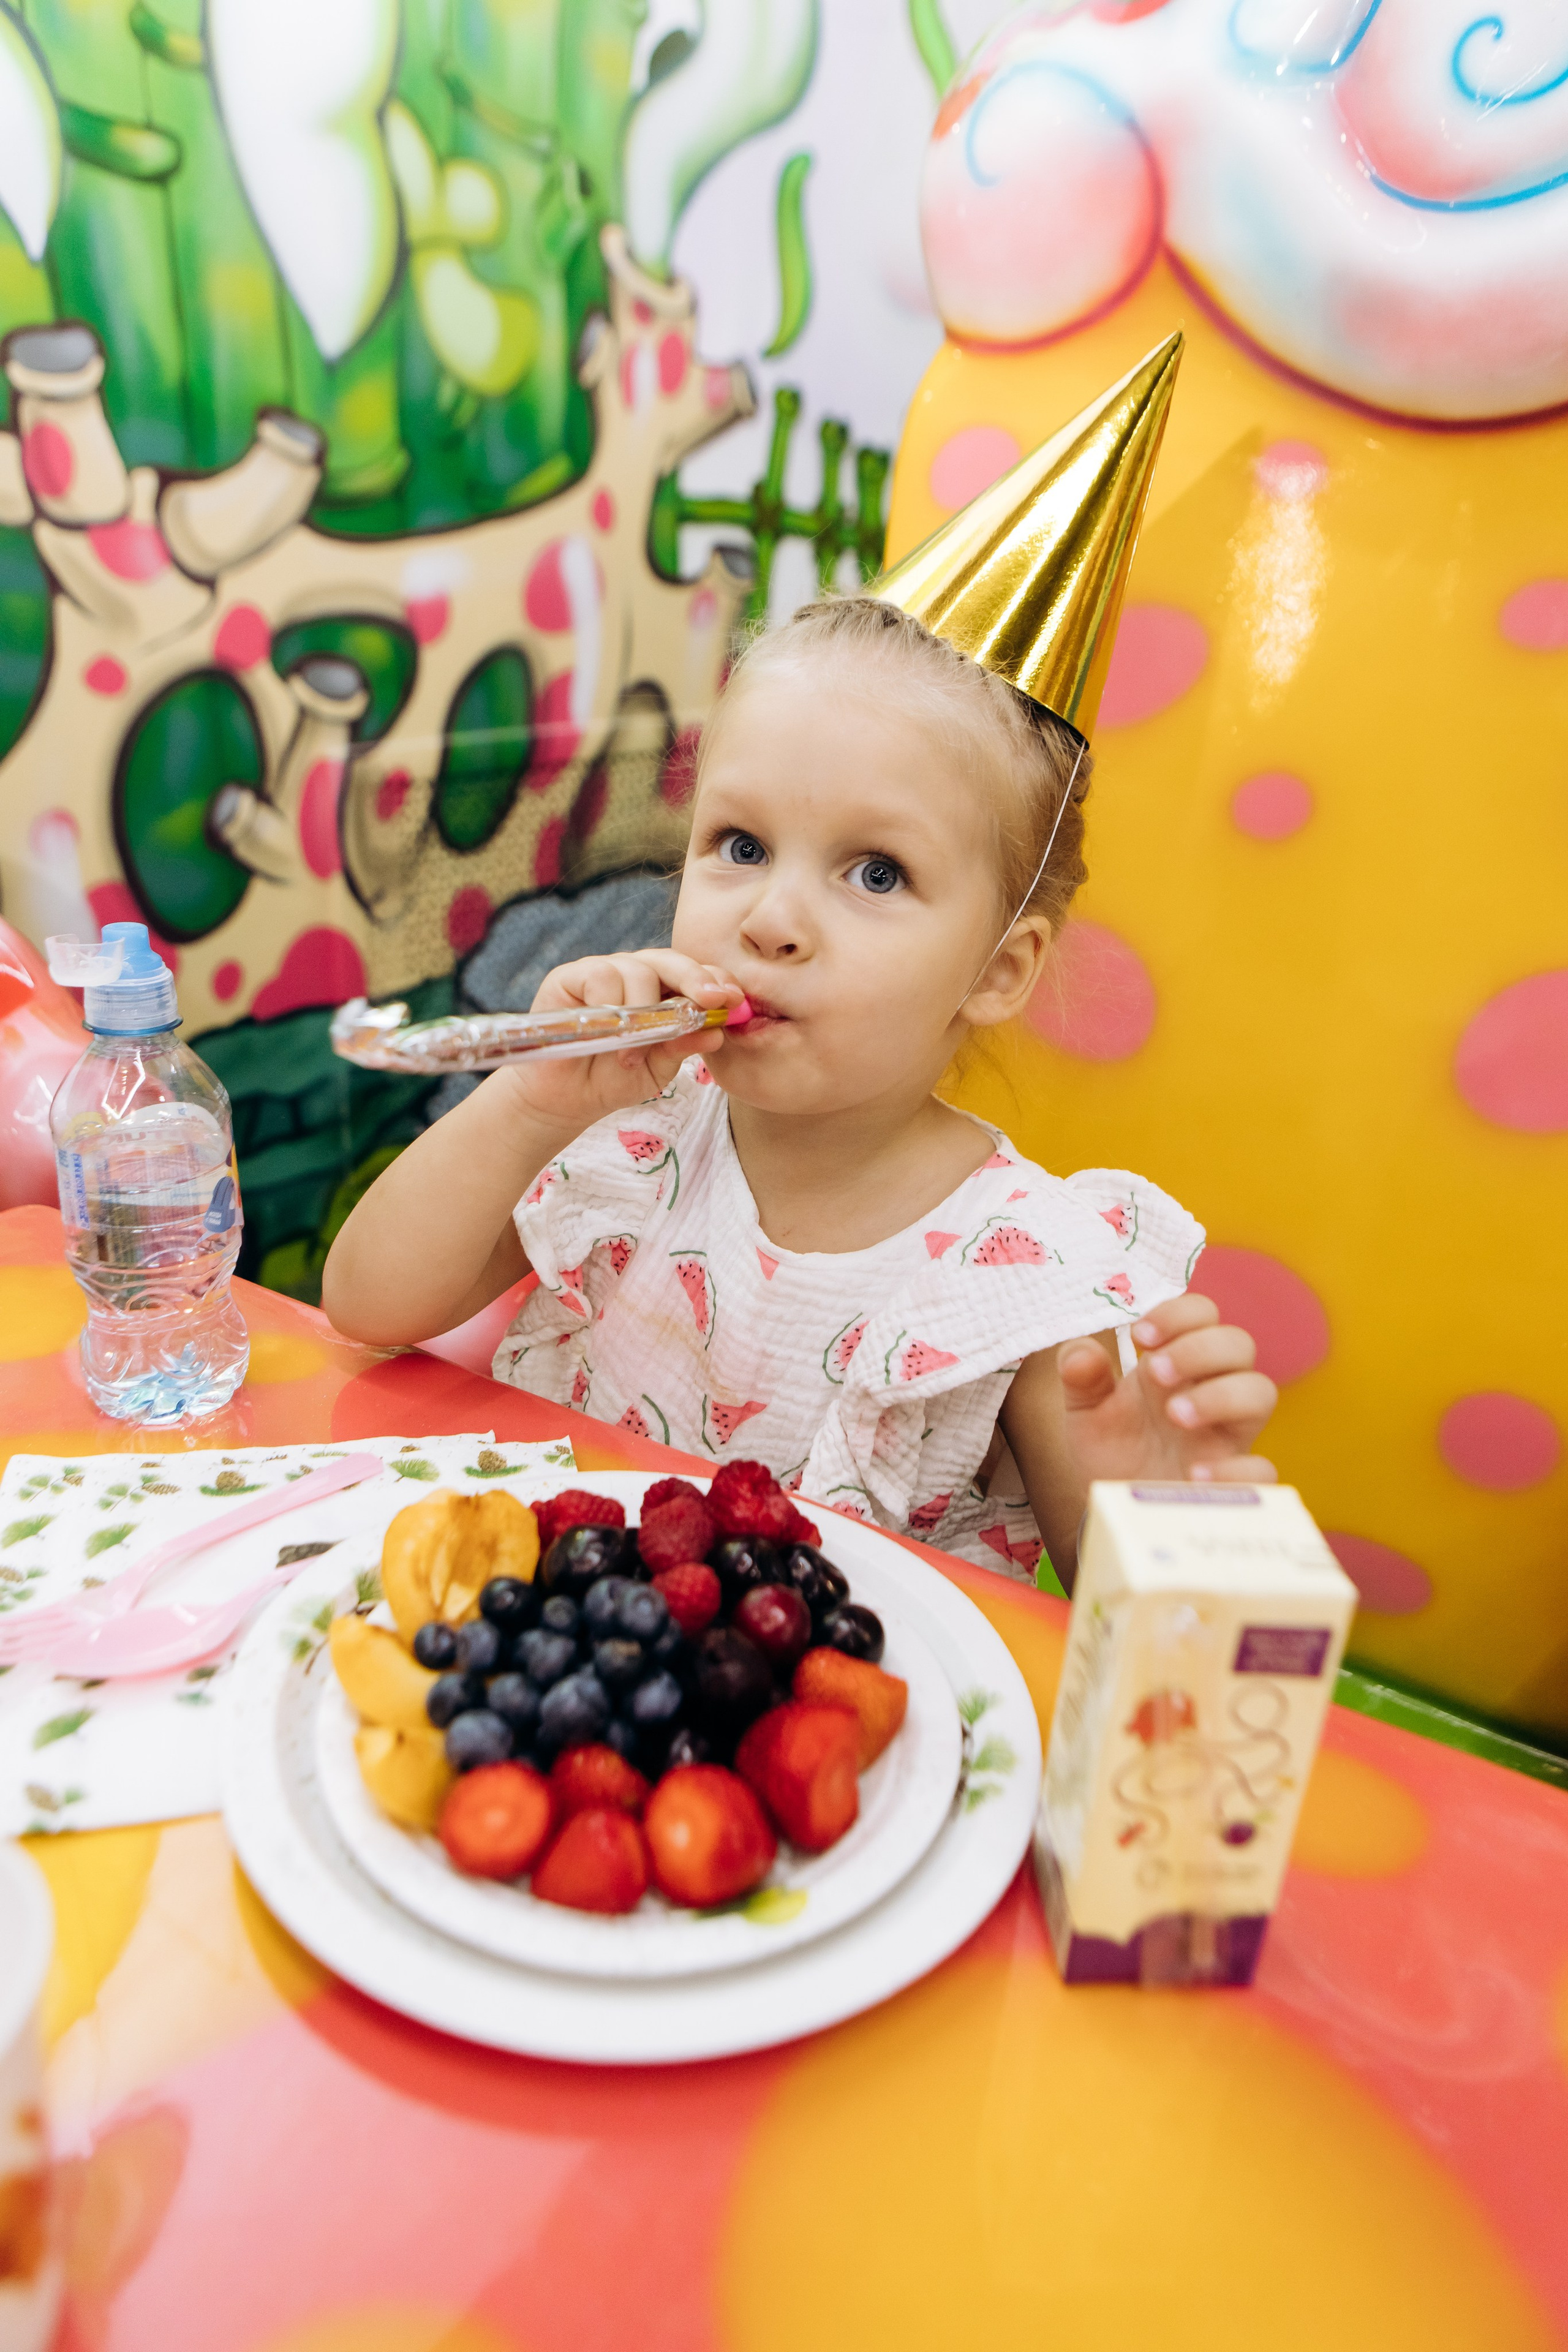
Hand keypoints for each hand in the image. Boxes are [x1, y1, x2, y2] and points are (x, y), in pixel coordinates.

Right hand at [496, 949, 743, 1131]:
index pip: (695, 975)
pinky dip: (609, 1006)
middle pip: (671, 960)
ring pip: (637, 969)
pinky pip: (600, 976)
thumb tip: (716, 1032)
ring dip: (642, 1013)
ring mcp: (603, 973)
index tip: (734, 999)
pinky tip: (608, 1037)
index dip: (715, 981)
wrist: (565, 1099)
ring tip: (632, 1055)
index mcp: (663, 992)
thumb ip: (683, 1048)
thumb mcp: (658, 1069)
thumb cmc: (612, 1078)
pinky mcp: (570, 976)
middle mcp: (635, 975)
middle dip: (695, 978)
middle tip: (711, 1000)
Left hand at [1058, 1294, 1277, 1485]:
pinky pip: (1263, 1470)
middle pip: (1238, 1343)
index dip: (1178, 1314)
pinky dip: (1236, 1469)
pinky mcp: (1236, 1483)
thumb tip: (1080, 1355)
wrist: (1116, 1507)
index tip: (1142, 1336)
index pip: (1201, 1314)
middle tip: (1154, 1374)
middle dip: (1198, 1349)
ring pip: (1261, 1392)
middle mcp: (1212, 1390)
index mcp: (1179, 1363)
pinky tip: (1194, 1476)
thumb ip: (1081, 1379)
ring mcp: (1227, 1436)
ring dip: (1221, 1395)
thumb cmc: (1113, 1449)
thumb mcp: (1086, 1411)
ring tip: (1176, 1415)